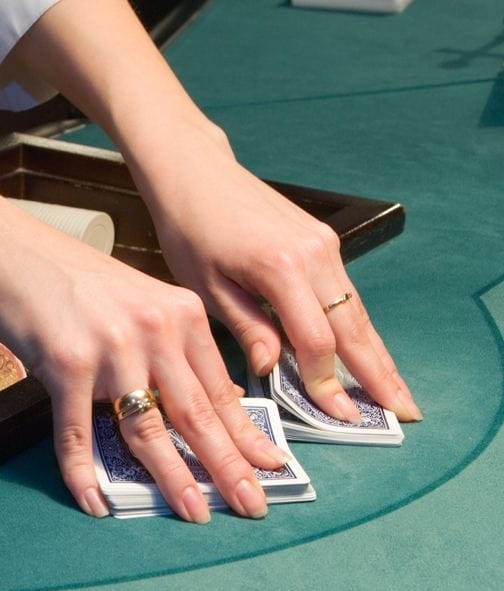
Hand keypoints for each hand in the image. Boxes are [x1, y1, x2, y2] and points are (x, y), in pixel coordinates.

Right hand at [0, 218, 290, 521]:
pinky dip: (83, 472)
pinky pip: (77, 432)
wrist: (11, 250)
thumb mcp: (138, 301)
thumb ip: (170, 346)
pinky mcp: (66, 364)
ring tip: (194, 513)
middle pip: (196, 414)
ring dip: (173, 479)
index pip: (220, 387)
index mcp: (180, 313)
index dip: (246, 434)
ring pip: (148, 430)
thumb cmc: (72, 277)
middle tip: (252, 505)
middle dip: (228, 467)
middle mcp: (153, 330)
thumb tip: (201, 403)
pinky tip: (94, 501)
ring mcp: (111, 348)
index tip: (270, 467)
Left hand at [130, 119, 421, 423]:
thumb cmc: (190, 229)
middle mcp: (313, 254)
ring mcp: (323, 244)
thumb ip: (245, 327)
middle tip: (403, 413)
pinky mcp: (322, 239)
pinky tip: (367, 351)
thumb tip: (271, 370)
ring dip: (377, 352)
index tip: (339, 416)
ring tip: (395, 391)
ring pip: (357, 309)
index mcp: (280, 267)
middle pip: (353, 325)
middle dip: (378, 373)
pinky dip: (358, 325)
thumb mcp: (205, 287)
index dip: (326, 381)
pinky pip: (346, 292)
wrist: (196, 173)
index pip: (315, 339)